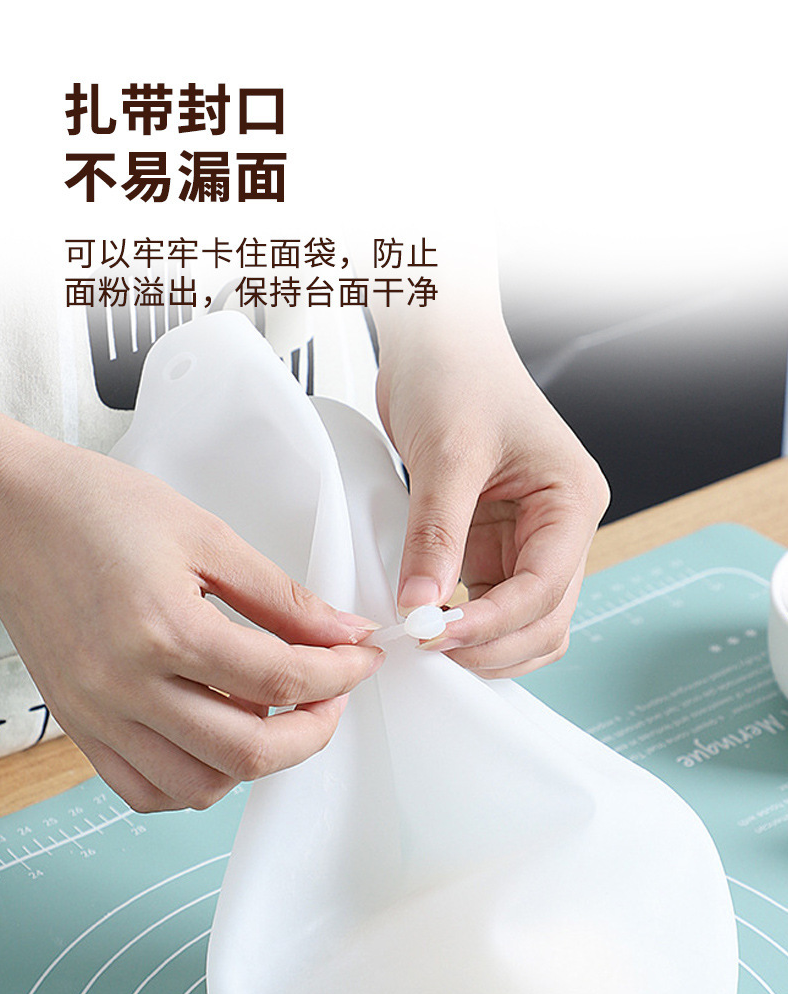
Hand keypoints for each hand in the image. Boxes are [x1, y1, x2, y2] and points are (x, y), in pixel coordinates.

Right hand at [0, 419, 382, 810]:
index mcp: (162, 627)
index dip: (340, 674)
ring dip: (255, 763)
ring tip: (271, 714)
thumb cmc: (96, 508)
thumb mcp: (205, 535)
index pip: (281, 679)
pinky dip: (195, 780)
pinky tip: (215, 737)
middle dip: (314, 732)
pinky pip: (146, 791)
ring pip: (199, 787)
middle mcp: (124, 685)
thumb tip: (344, 633)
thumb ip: (282, 597)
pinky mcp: (80, 728)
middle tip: (332, 697)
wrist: (11, 511)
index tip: (361, 659)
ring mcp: (97, 715)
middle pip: (247, 753)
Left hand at [376, 312, 608, 677]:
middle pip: (544, 619)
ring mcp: (526, 542)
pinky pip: (489, 605)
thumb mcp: (447, 454)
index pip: (546, 588)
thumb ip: (437, 534)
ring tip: (428, 644)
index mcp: (571, 501)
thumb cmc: (459, 375)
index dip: (494, 623)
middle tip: (430, 649)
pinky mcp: (491, 547)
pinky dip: (465, 625)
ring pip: (523, 624)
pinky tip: (428, 624)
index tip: (439, 636)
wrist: (438, 344)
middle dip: (492, 644)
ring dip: (484, 645)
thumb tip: (422, 606)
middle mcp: (559, 529)